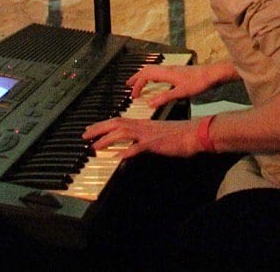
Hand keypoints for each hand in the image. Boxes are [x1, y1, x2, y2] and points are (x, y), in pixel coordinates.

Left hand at [81, 116, 198, 158]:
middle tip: (84, 135)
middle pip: (116, 124)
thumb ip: (144, 139)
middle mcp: (143, 126)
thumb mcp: (158, 135)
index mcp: (143, 124)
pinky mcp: (155, 144)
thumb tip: (132, 145)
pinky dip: (126, 151)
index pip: (119, 121)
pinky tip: (117, 157)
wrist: (195, 134)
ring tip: (95, 147)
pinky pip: (138, 148)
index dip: (103, 125)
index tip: (91, 130)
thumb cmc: (180, 135)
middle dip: (98, 129)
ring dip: (107, 140)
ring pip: (123, 133)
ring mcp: (148, 134)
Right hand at [127, 61, 229, 110]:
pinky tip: (156, 83)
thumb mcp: (182, 93)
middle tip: (128, 85)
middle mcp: (168, 69)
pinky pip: (160, 72)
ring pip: (154, 70)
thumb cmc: (200, 81)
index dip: (137, 86)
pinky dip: (153, 77)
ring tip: (138, 83)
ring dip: (144, 76)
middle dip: (136, 77)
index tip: (133, 96)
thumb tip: (149, 103)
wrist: (214, 74)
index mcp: (167, 73)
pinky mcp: (178, 72)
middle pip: (147, 70)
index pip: (146, 76)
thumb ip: (165, 98)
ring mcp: (173, 69)